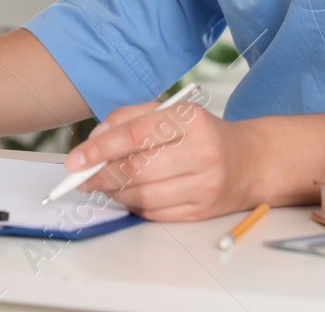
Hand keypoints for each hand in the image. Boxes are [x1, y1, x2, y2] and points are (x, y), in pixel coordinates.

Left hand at [64, 95, 261, 220]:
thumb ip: (129, 118)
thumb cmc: (204, 133)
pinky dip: (134, 205)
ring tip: (108, 182)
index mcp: (192, 120)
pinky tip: (132, 193)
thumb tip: (94, 141)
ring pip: (142, 196)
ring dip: (115, 192)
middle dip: (101, 175)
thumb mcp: (172, 111)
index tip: (74, 160)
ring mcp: (204, 186)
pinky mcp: (201, 211)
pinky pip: (154, 213)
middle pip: (136, 170)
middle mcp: (202, 153)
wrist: (250, 161)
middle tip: (82, 176)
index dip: (99, 148)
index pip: (135, 134)